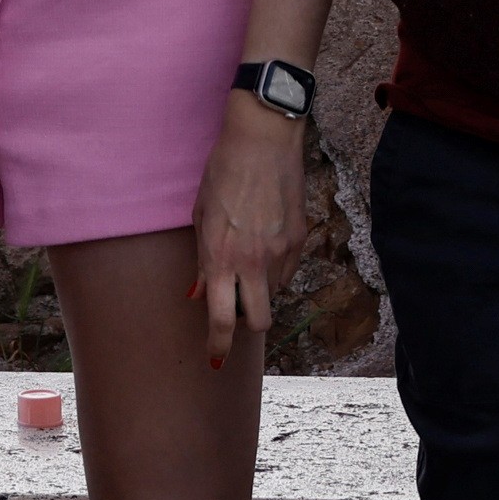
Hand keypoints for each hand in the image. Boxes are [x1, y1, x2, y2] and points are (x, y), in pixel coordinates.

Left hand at [191, 86, 311, 366]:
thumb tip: (198, 294)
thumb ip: (201, 260)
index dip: (218, 345)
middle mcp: (253, 262)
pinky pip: (288, 270)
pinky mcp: (300, 240)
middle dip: (246, 322)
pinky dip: (275, 268)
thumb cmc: (223, 172)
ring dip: (260, 291)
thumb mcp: (200, 215)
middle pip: (257, 321)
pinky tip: (265, 239)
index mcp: (222, 257)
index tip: (216, 359)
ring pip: (273, 295)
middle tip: (235, 302)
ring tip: (248, 257)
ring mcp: (281, 253)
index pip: (220, 319)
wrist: (263, 140)